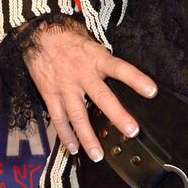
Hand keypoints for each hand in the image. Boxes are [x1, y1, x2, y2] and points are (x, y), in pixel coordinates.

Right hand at [18, 17, 157, 160]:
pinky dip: (65, 135)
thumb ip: (104, 58)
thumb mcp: (91, 40)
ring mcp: (64, 87)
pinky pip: (58, 119)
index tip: (151, 91)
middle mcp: (81, 74)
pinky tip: (73, 148)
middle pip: (102, 97)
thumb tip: (120, 72)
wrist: (36, 32)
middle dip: (118, 115)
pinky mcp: (49, 94)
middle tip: (132, 131)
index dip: (136, 79)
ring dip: (88, 137)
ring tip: (98, 155)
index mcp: (96, 59)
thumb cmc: (68, 35)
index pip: (120, 68)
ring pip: (77, 116)